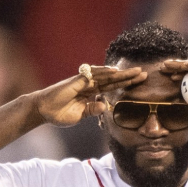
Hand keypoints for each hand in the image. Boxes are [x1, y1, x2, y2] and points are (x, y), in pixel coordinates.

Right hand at [32, 66, 146, 126]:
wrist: (43, 110)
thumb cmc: (59, 113)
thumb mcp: (80, 115)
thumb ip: (92, 110)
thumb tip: (105, 107)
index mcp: (91, 93)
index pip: (112, 88)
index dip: (125, 85)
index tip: (139, 83)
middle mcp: (89, 85)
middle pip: (112, 79)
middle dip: (128, 77)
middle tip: (144, 74)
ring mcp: (83, 82)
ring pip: (105, 75)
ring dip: (120, 73)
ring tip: (135, 71)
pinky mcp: (76, 81)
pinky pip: (92, 75)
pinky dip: (103, 72)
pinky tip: (114, 71)